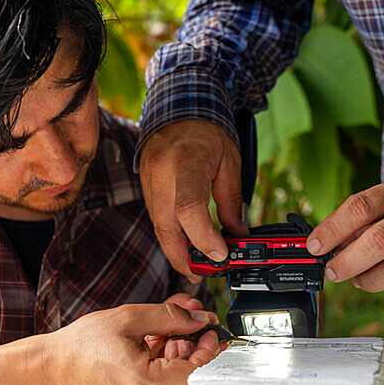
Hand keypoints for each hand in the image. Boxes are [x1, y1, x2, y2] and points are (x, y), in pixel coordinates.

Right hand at [43, 301, 222, 384]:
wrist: (48, 369)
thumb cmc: (79, 346)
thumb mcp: (128, 318)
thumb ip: (170, 316)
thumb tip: (198, 318)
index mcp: (144, 384)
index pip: (197, 370)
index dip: (208, 348)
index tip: (207, 330)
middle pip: (191, 382)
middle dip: (195, 352)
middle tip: (190, 330)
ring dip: (181, 364)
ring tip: (166, 339)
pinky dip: (166, 374)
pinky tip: (153, 353)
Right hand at [139, 119, 245, 281]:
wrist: (177, 109)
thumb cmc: (205, 132)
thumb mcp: (229, 163)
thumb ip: (232, 202)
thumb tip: (237, 235)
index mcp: (186, 162)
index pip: (189, 209)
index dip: (203, 238)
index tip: (221, 254)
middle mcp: (161, 175)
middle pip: (167, 229)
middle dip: (185, 259)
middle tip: (204, 275)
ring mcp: (149, 182)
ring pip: (159, 229)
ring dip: (177, 251)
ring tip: (198, 265)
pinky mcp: (146, 189)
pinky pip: (157, 219)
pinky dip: (172, 236)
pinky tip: (186, 245)